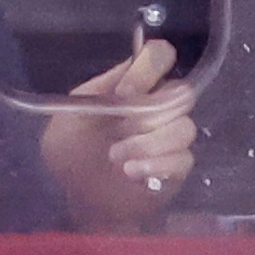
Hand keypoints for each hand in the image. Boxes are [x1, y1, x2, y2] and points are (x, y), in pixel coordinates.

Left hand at [39, 34, 196, 235]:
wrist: (78, 198)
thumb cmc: (71, 153)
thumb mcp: (70, 117)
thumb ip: (98, 92)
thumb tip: (130, 80)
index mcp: (131, 87)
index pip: (158, 57)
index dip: (151, 66)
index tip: (128, 91)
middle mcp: (156, 107)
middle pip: (181, 93)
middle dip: (150, 111)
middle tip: (123, 125)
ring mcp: (169, 137)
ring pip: (184, 128)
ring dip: (148, 142)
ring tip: (117, 156)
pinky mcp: (177, 167)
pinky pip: (184, 158)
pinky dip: (156, 164)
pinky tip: (131, 171)